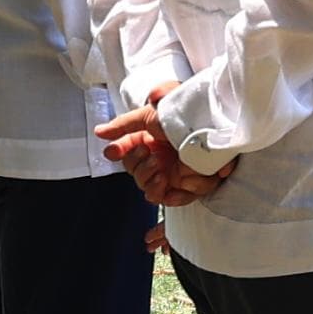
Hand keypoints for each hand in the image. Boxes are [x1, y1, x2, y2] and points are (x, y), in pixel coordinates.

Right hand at [99, 86, 235, 210]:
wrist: (214, 121)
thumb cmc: (185, 114)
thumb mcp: (152, 114)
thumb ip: (124, 124)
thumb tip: (99, 132)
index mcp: (148, 143)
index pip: (125, 154)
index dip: (119, 153)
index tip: (115, 151)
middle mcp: (159, 159)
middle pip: (137, 175)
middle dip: (139, 167)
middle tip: (149, 153)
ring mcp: (173, 174)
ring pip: (152, 191)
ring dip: (151, 182)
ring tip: (160, 171)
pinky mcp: (190, 185)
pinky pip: (174, 200)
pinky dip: (173, 196)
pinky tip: (172, 187)